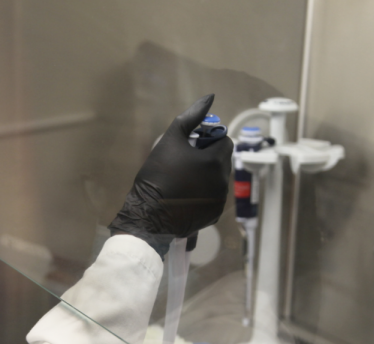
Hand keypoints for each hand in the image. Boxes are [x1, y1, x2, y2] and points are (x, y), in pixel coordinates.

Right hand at [109, 94, 232, 257]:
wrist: (148, 213)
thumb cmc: (157, 174)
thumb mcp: (171, 140)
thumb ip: (191, 117)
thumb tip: (210, 97)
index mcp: (215, 161)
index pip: (225, 142)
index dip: (210, 140)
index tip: (194, 145)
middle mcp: (223, 181)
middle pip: (223, 161)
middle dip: (209, 157)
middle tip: (186, 161)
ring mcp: (219, 200)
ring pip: (219, 180)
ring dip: (208, 175)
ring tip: (185, 179)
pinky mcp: (213, 215)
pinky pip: (214, 198)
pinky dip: (205, 194)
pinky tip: (186, 195)